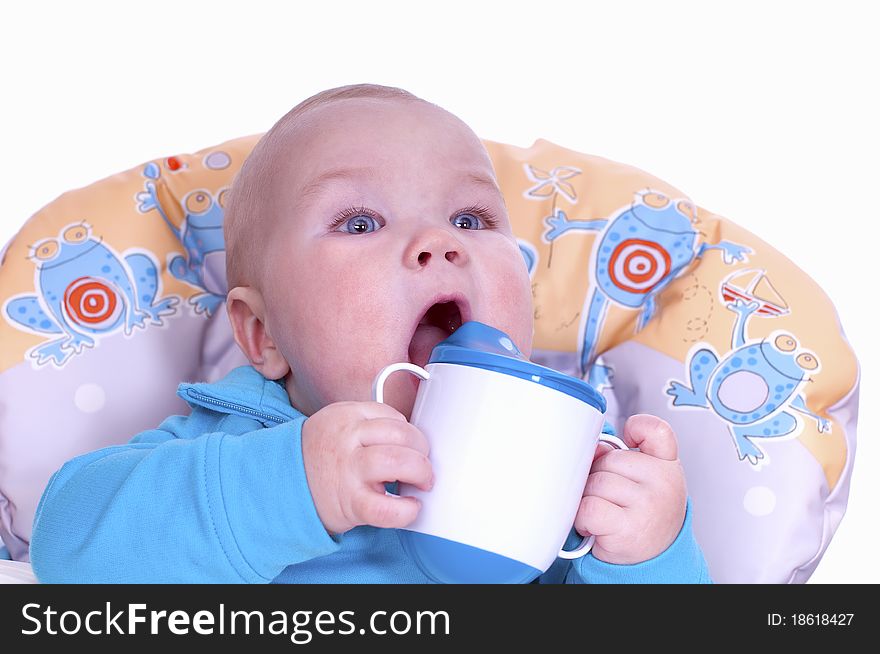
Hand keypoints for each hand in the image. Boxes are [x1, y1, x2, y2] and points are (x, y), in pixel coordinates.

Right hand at [301, 401, 432, 534]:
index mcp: (346, 416)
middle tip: (423, 464)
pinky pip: (386, 508)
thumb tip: (411, 437)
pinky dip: (407, 510)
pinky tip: (411, 508)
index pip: (392, 415)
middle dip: (422, 449)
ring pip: (398, 461)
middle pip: (401, 433)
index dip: (410, 432)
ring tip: (421, 482)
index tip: (411, 446)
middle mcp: (347, 439)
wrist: (279, 488)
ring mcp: (348, 470)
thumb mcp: (336, 425)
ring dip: (421, 472)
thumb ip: (369, 424)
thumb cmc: (318, 459)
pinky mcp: (350, 503)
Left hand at [574, 414, 686, 564]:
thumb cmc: (642, 514)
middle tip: (610, 498)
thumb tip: (591, 449)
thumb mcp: (642, 480)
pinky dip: (583, 518)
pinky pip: (588, 507)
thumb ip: (619, 457)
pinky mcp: (629, 527)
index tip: (628, 439)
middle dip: (598, 477)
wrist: (652, 559)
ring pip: (594, 483)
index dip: (636, 427)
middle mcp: (664, 483)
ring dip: (588, 499)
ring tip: (604, 513)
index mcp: (667, 465)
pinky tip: (595, 525)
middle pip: (607, 459)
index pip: (657, 431)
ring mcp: (648, 504)